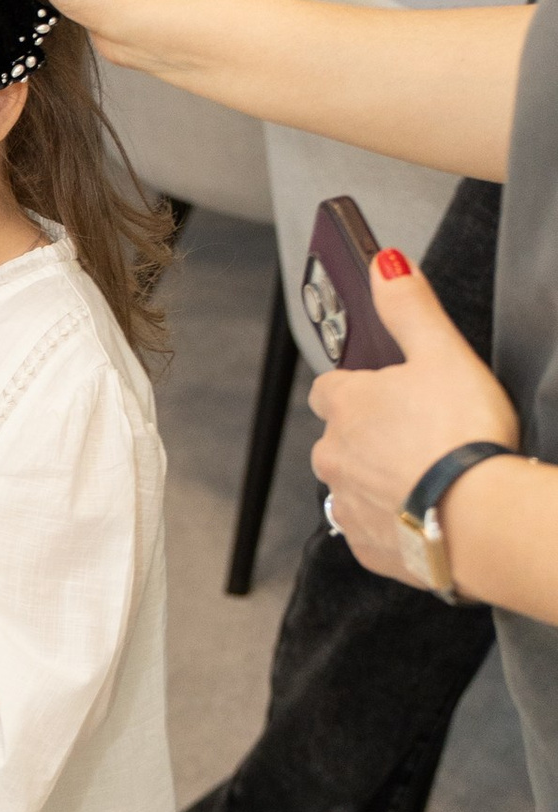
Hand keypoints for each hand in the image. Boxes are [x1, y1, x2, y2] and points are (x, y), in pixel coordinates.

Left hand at [311, 251, 518, 584]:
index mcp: (345, 407)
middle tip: (420, 438)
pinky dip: (394, 523)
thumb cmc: (461, 436)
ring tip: (427, 478)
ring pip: (351, 485)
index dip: (358, 386)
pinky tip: (428, 515)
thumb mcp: (443, 353)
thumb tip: (384, 263)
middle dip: (369, 436)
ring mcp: (347, 506)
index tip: (387, 390)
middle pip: (338, 438)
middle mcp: (333, 457)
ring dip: (379, 480)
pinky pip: (373, 530)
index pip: (329, 387)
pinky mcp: (369, 548)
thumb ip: (410, 307)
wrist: (482, 522)